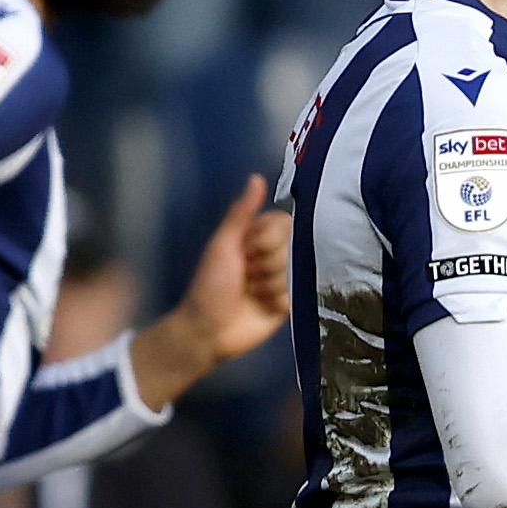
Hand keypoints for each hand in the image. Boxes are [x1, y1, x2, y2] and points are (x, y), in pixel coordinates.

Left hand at [133, 177, 294, 405]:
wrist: (208, 330)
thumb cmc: (210, 284)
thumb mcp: (223, 245)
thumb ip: (241, 213)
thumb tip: (257, 178)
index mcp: (256, 237)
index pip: (284, 223)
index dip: (268, 238)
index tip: (246, 250)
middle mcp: (272, 255)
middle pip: (292, 247)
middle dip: (266, 263)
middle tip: (245, 276)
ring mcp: (282, 279)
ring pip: (295, 271)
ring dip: (269, 284)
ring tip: (250, 293)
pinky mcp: (289, 303)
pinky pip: (298, 293)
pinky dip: (278, 301)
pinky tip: (263, 307)